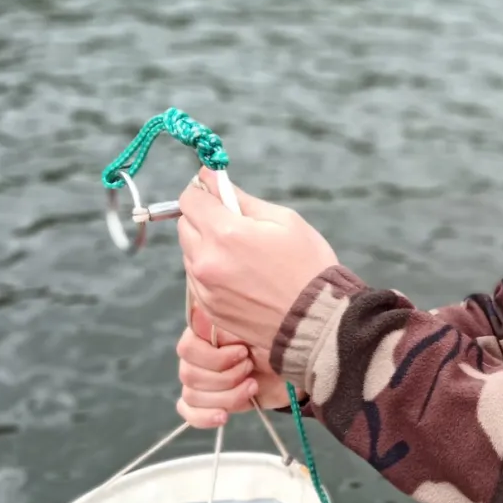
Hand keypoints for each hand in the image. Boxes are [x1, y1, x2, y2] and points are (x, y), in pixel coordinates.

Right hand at [177, 306, 288, 427]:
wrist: (295, 366)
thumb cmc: (275, 342)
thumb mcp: (254, 328)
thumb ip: (223, 323)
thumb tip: (197, 313)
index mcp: (203, 335)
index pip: (187, 350)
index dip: (214, 358)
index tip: (243, 353)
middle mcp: (197, 357)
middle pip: (189, 376)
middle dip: (226, 377)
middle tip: (251, 368)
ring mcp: (202, 381)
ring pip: (192, 396)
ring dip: (227, 396)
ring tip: (252, 387)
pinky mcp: (210, 402)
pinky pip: (190, 413)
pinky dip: (204, 417)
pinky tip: (223, 416)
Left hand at [178, 169, 337, 351]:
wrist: (316, 322)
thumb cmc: (308, 268)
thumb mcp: (284, 220)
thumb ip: (241, 199)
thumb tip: (211, 179)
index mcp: (224, 233)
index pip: (190, 199)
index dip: (204, 193)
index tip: (218, 196)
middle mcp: (206, 261)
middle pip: (185, 225)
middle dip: (205, 219)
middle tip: (236, 227)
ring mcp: (205, 288)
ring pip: (190, 254)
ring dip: (207, 248)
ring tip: (244, 258)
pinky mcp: (209, 309)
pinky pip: (198, 280)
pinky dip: (212, 273)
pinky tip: (242, 278)